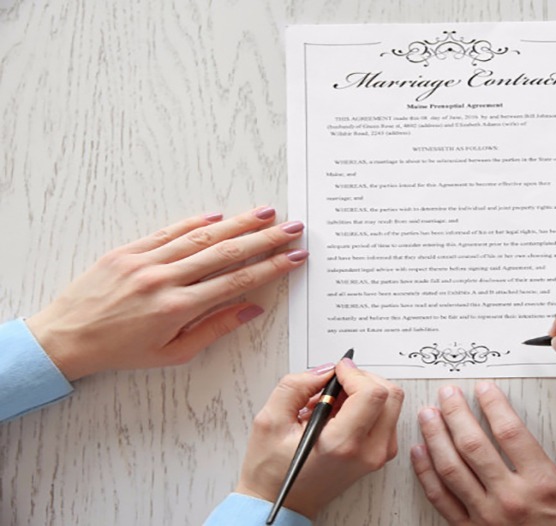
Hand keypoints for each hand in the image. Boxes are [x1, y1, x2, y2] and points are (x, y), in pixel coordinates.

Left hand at [25, 207, 307, 380]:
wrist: (66, 338)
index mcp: (179, 308)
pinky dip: (194, 222)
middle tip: (292, 228)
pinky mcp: (127, 251)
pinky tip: (218, 216)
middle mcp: (164, 279)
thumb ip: (215, 328)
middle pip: (226, 252)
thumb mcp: (173, 353)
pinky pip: (168, 232)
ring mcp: (145, 261)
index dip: (271, 267)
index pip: (237, 280)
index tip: (294, 257)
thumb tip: (252, 308)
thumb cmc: (120, 351)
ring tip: (265, 212)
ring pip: (201, 236)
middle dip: (265, 238)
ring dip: (237, 223)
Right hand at [235, 359, 403, 518]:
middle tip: (335, 384)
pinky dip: (368, 406)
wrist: (283, 502)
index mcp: (341, 444)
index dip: (355, 373)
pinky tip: (341, 414)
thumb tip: (325, 370)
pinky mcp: (380, 455)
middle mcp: (368, 452)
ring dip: (365, 392)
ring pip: (391, 404)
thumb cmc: (273, 470)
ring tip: (333, 402)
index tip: (337, 370)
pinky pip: (387, 417)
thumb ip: (296, 386)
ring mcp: (378, 455)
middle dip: (363, 379)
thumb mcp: (270, 420)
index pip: (372, 394)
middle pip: (390, 395)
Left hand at [412, 382, 555, 525]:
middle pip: (472, 445)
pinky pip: (442, 501)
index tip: (484, 388)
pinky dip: (426, 475)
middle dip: (455, 413)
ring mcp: (487, 520)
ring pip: (451, 469)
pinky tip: (419, 455)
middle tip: (448, 392)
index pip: (510, 432)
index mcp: (544, 487)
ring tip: (428, 414)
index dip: (493, 405)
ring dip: (436, 437)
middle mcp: (510, 501)